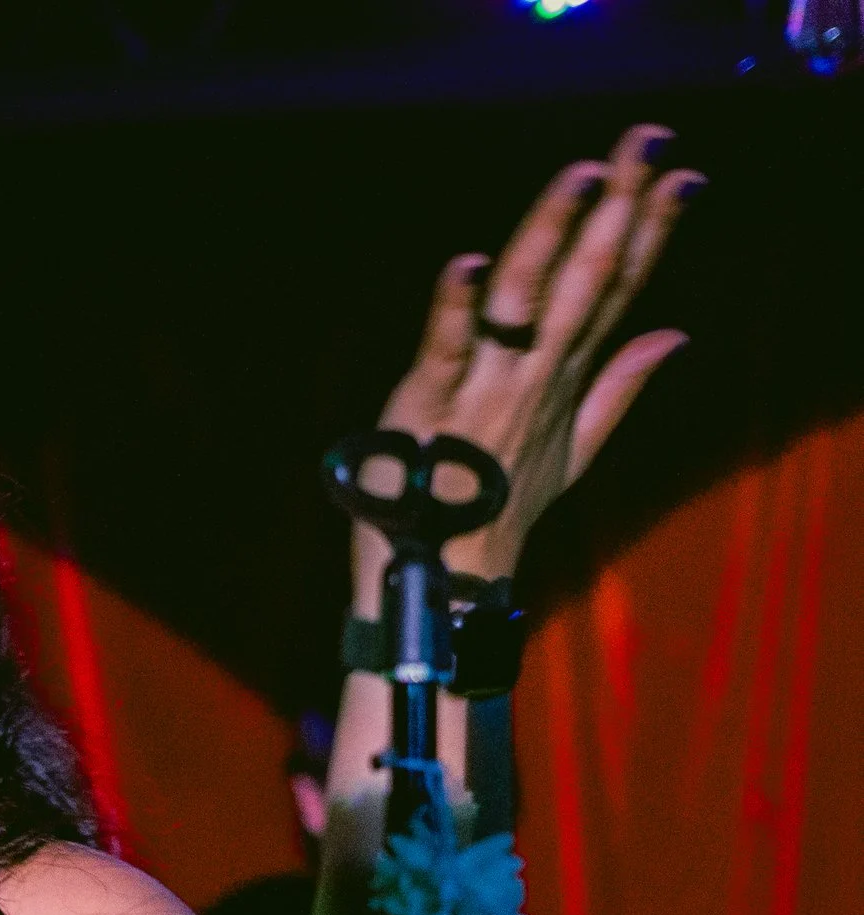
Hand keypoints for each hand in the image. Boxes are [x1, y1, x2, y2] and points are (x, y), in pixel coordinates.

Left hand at [351, 123, 702, 611]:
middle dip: (618, 207)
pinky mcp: (429, 402)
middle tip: (645, 142)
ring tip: (580, 177)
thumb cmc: (498, 508)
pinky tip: (470, 264)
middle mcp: (536, 373)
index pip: (619, 286)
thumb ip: (623, 386)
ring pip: (527, 298)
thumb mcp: (575, 449)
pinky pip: (447, 347)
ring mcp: (486, 387)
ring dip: (552, 235)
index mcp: (567, 374)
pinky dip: (456, 306)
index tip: (682, 174)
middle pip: (587, 277)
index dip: (651, 229)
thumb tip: (676, 333)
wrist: (443, 575)